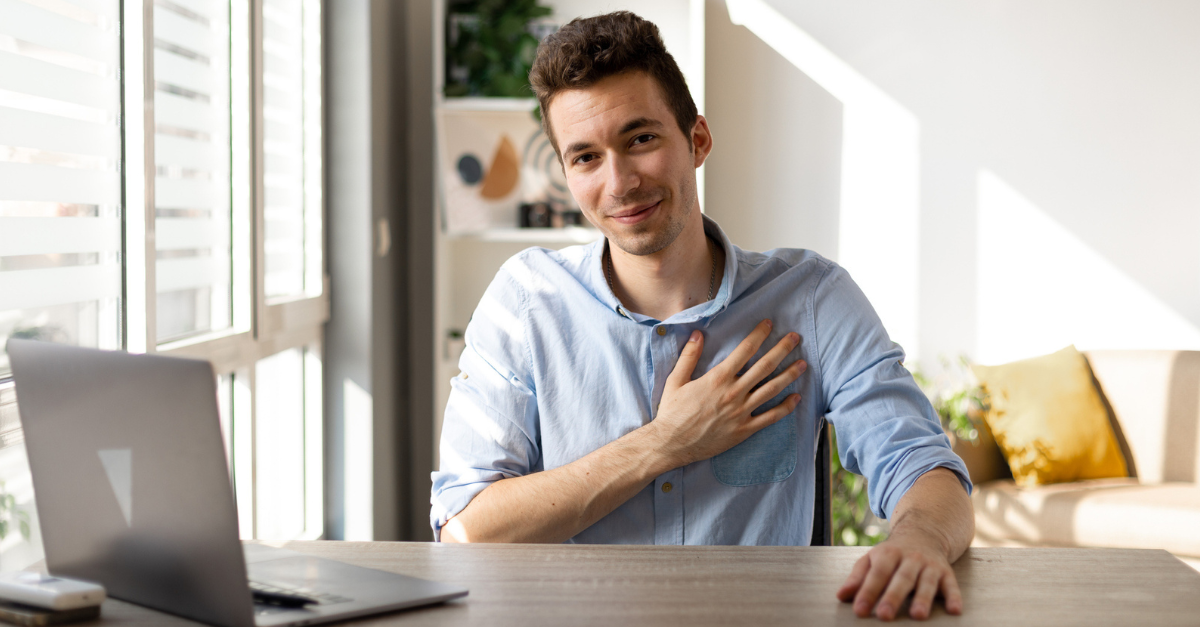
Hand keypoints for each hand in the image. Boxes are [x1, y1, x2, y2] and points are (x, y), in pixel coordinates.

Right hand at [650, 319, 805, 467]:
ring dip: (789, 375)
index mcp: (718, 378)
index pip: (744, 351)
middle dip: (782, 349)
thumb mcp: (675, 380)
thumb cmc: (672, 412)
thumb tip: (697, 333)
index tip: (769, 324)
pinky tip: (796, 398)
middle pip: (764, 367)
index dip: (759, 335)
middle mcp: (733, 393)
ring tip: (803, 364)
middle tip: (796, 338)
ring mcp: (741, 412)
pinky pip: (770, 417)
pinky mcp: (744, 430)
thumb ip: (688, 356)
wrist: (671, 444)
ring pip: (772, 389)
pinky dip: (786, 407)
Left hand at [836, 535, 962, 620]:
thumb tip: (841, 596)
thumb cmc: (892, 554)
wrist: (923, 533)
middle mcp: (910, 559)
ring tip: (918, 615)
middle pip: (901, 579)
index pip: (877, 574)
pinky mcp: (946, 572)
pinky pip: (951, 585)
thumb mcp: (872, 559)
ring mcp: (929, 565)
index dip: (868, 592)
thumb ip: (857, 577)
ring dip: (923, 598)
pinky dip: (954, 597)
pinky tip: (954, 610)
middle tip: (884, 616)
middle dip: (893, 597)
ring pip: (926, 582)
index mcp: (888, 554)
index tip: (859, 610)